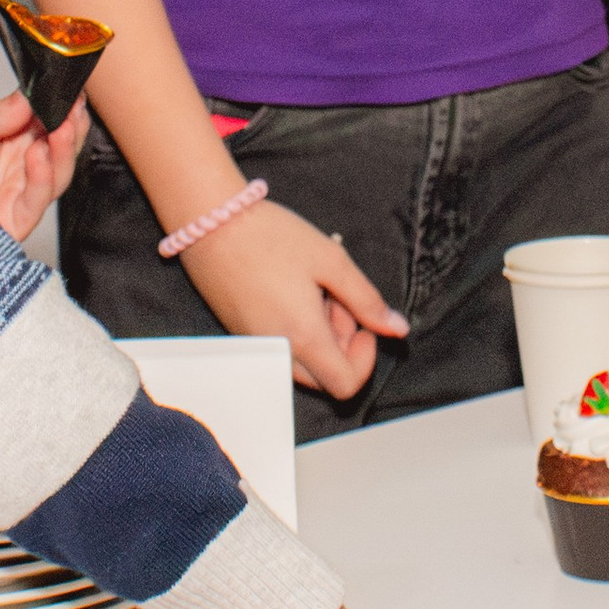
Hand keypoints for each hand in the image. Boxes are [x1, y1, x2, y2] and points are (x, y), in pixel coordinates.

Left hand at [0, 92, 84, 242]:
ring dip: (63, 152)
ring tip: (62, 129)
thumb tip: (31, 99)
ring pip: (57, 177)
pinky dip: (42, 178)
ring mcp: (18, 196)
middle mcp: (22, 169)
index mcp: (15, 142)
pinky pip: (35, 202)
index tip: (74, 94)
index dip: (67, 112)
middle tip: (75, 110)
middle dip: (73, 131)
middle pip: (61, 153)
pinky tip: (39, 156)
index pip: (52, 127)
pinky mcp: (11, 222)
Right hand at [179, 198, 404, 399]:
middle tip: (336, 297)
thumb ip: (368, 301)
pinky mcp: (242, 336)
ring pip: (303, 365)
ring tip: (313, 289)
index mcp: (304, 338)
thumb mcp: (331, 261)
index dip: (366, 358)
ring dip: (320, 336)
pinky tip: (292, 289)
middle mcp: (278, 352)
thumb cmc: (270, 237)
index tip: (363, 322)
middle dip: (342, 343)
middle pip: (325, 377)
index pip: (347, 385)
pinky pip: (280, 349)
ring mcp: (257, 346)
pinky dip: (296, 330)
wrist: (211, 223)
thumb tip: (398, 329)